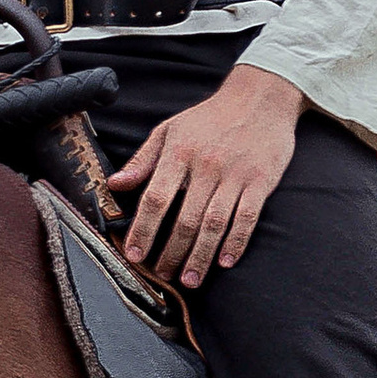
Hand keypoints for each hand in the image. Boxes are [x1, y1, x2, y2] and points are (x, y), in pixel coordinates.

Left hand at [111, 62, 303, 287]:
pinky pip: (247, 217)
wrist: (260, 97)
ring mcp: (236, 174)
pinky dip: (236, 242)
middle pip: (185, 218)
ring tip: (190, 280)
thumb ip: (143, 160)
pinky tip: (225, 262)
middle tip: (163, 275)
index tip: (135, 254)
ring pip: (214, 223)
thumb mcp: (170, 130)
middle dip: (171, 252)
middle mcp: (206, 165)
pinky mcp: (261, 181)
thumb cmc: (209, 117)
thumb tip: (115, 184)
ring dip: (200, 256)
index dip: (143, 229)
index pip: (156, 198)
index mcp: (179, 152)